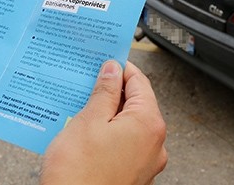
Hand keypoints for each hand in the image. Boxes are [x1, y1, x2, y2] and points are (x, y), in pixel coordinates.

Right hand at [41, 60, 167, 184]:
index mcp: (149, 124)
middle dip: (112, 92)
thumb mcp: (88, 121)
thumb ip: (104, 92)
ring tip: (82, 109)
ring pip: (129, 126)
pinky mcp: (134, 176)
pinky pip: (124, 145)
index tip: (105, 61)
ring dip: (107, 114)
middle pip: (136, 104)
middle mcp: (155, 144)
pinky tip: (86, 133)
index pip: (140, 82)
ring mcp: (146, 163)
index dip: (120, 68)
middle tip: (88, 84)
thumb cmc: (78, 174)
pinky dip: (109, 135)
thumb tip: (112, 70)